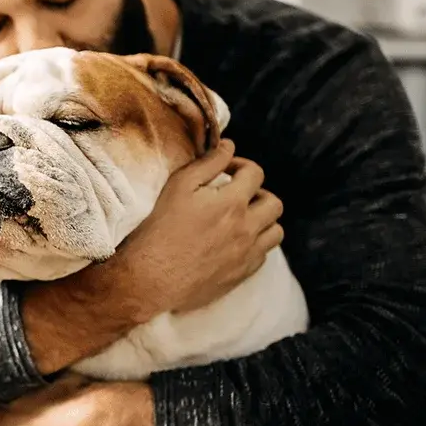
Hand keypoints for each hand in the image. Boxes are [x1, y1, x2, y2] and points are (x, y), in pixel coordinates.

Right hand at [115, 140, 283, 315]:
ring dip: (263, 221)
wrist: (150, 279)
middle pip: (274, 204)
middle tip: (237, 196)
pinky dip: (255, 244)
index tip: (226, 171)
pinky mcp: (241, 275)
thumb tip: (229, 146)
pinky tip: (233, 243)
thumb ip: (208, 162)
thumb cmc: (159, 229)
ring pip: (275, 232)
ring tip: (241, 220)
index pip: (256, 174)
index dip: (241, 166)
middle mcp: (246, 228)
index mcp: (232, 202)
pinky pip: (263, 255)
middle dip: (258, 194)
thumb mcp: (178, 186)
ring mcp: (246, 254)